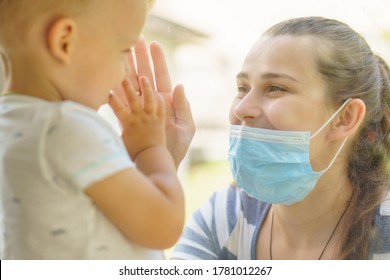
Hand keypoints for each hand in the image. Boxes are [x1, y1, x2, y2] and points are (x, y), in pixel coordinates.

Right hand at [112, 37, 194, 167]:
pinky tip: (106, 79)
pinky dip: (112, 92)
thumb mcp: (187, 128)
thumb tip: (180, 86)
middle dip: (139, 58)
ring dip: (124, 69)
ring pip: (129, 85)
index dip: (157, 61)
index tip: (153, 44)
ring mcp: (137, 110)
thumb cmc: (176, 150)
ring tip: (118, 54)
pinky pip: (118, 103)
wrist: (160, 167)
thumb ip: (183, 107)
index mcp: (166, 103)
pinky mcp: (126, 120)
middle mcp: (150, 103)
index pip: (161, 77)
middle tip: (133, 40)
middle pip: (143, 76)